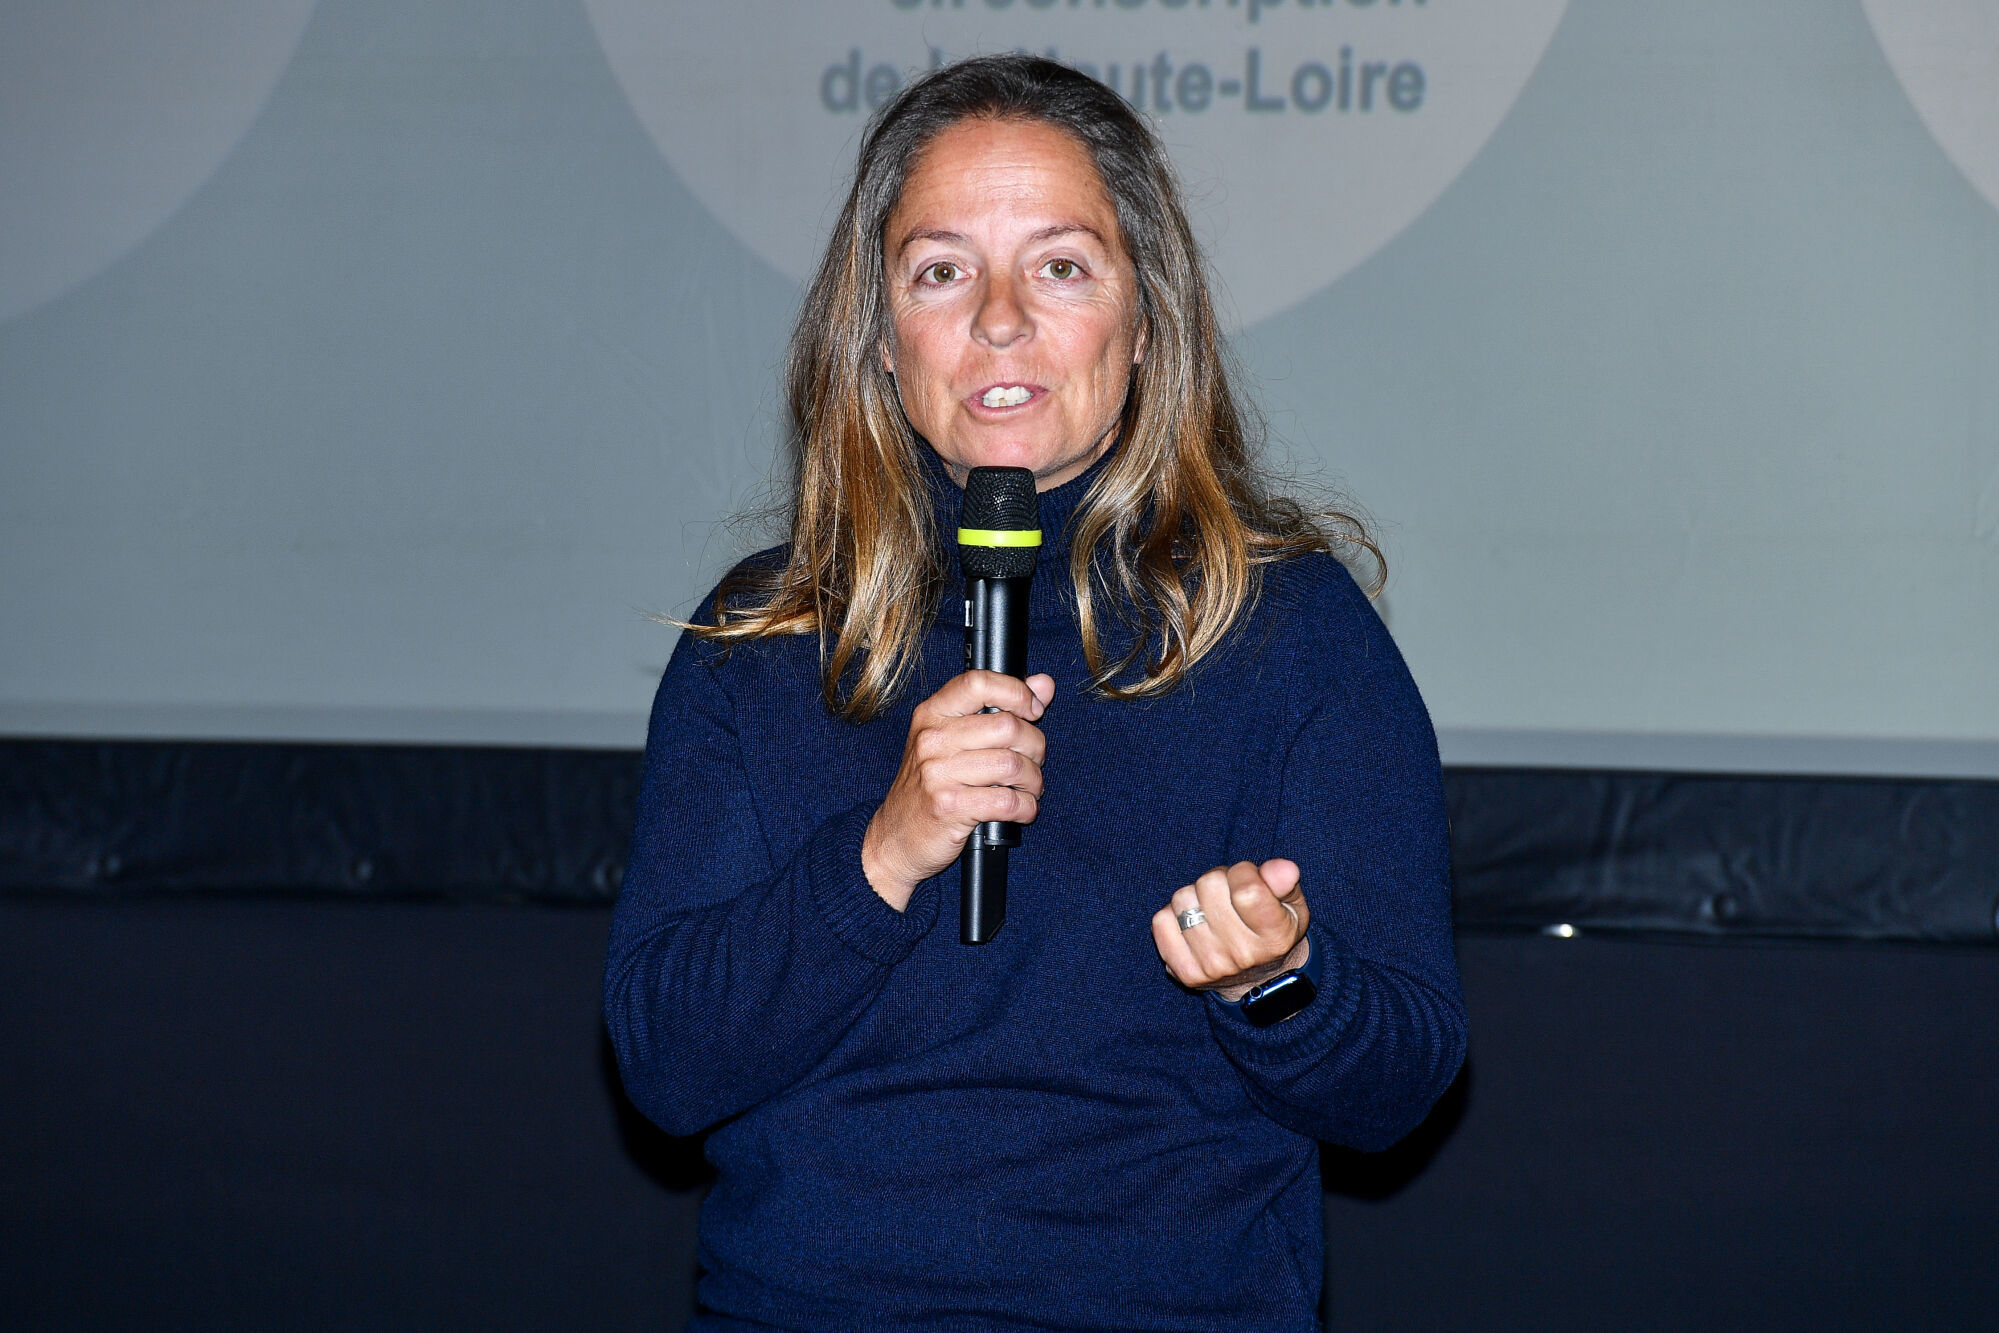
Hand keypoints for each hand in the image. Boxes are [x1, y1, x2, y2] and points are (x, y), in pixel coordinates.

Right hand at [861, 670, 1054, 910]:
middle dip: (1035, 746)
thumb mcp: (954, 740)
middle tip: (1033, 762)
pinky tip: (1021, 810)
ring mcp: (937, 774)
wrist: (895, 837)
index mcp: (932, 714)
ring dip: (1033, 781)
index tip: (1033, 710)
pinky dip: (1026, 808)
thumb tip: (1043, 684)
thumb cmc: (930, 787)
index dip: (1016, 692)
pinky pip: (1007, 801)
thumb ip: (999, 708)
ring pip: (1012, 765)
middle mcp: (932, 739)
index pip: (979, 682)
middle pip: (1007, 726)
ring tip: (1029, 789)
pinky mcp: (949, 807)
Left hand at [1152, 859, 1309, 1000]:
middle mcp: (1243, 955)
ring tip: (1212, 911)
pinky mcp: (1186, 972)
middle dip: (1218, 881)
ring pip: (1182, 899)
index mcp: (1275, 936)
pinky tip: (1194, 925)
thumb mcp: (1291, 904)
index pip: (1246, 889)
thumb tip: (1282, 868)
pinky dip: (1173, 916)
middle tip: (1229, 897)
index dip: (1243, 871)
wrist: (1259, 982)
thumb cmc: (1273, 930)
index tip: (1247, 879)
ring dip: (1195, 897)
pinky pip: (1160, 921)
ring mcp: (1212, 965)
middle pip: (1209, 885)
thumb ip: (1283, 881)